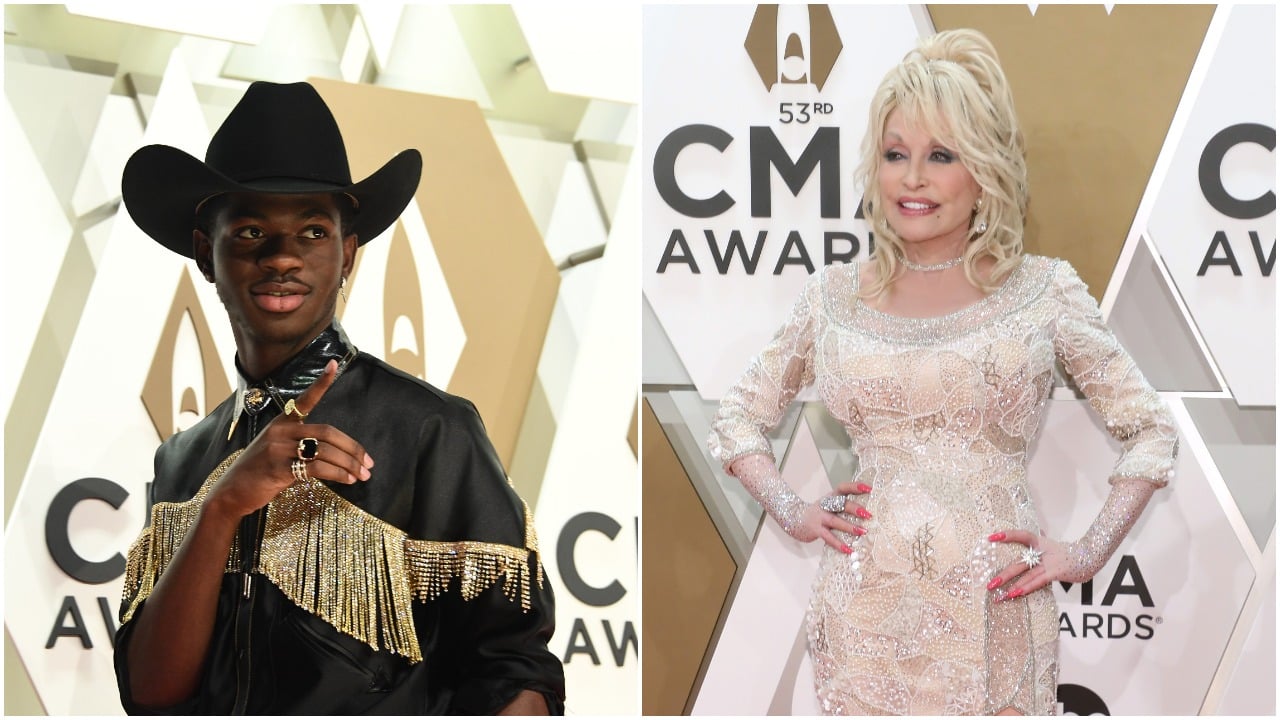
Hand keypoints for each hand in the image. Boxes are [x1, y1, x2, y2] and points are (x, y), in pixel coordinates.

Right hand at [207, 360, 374, 520]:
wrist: (230, 493)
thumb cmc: (258, 474)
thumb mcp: (277, 452)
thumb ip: (300, 448)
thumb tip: (334, 455)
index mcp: (281, 423)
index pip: (305, 399)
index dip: (321, 382)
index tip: (334, 363)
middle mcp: (280, 431)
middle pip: (328, 433)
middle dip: (352, 449)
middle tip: (368, 462)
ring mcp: (278, 449)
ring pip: (326, 451)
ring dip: (349, 465)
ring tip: (363, 475)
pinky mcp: (278, 468)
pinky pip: (317, 468)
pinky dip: (337, 474)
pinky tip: (348, 480)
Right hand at [789, 482, 873, 553]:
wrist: (793, 518)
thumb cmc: (819, 513)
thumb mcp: (830, 505)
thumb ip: (844, 507)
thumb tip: (867, 514)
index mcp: (831, 497)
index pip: (843, 488)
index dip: (855, 487)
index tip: (869, 488)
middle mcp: (825, 505)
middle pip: (840, 504)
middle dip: (854, 509)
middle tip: (868, 514)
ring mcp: (820, 517)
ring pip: (835, 521)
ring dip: (849, 527)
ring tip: (862, 532)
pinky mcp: (815, 530)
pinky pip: (828, 537)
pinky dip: (838, 544)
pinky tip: (848, 550)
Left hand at [985, 529, 1090, 600]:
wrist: (1091, 555)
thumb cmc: (1070, 552)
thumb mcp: (1053, 545)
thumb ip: (1043, 542)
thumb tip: (1039, 532)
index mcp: (1040, 542)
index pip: (1021, 535)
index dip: (1007, 535)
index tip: (990, 537)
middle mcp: (1042, 552)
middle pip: (1018, 563)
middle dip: (1003, 575)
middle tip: (988, 584)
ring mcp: (1048, 562)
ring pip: (1026, 575)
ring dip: (1011, 586)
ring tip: (998, 595)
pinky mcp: (1055, 572)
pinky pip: (1038, 581)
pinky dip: (1027, 587)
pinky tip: (1016, 594)